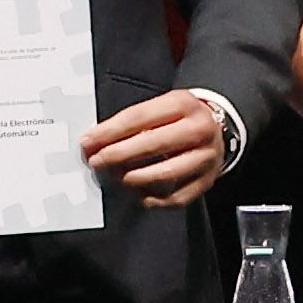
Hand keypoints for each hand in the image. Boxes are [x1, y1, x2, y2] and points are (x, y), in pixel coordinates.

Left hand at [82, 89, 229, 210]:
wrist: (215, 129)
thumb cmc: (177, 118)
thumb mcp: (159, 107)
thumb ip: (130, 122)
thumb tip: (94, 142)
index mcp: (184, 104)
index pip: (140, 117)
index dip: (110, 131)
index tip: (88, 142)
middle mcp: (200, 130)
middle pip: (154, 145)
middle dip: (118, 155)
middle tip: (96, 162)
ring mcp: (206, 158)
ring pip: (165, 174)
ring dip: (132, 178)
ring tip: (114, 177)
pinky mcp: (206, 182)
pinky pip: (174, 197)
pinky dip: (150, 198)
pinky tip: (134, 192)